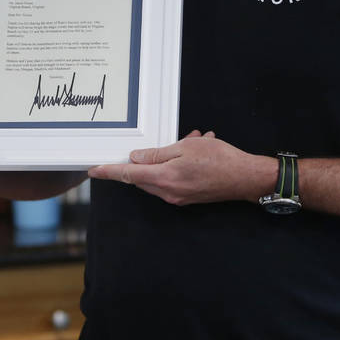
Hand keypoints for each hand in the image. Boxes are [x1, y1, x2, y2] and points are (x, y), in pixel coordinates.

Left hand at [87, 130, 269, 205]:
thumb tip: (135, 159)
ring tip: (190, 142)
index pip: (128, 175)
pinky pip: (171, 181)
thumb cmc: (220, 159)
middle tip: (165, 142)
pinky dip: (176, 166)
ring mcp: (178, 198)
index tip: (94, 170)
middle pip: (142, 177)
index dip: (109, 172)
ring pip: (158, 177)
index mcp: (165, 178)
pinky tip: (194, 150)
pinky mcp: (186, 198)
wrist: (245, 178)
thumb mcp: (185, 148)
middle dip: (146, 159)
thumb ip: (157, 154)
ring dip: (166, 160)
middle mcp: (168, 192)